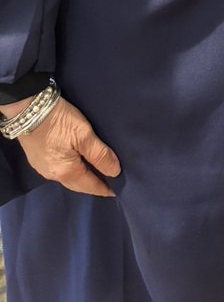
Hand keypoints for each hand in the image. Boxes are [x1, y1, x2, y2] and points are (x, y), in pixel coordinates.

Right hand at [5, 95, 120, 195]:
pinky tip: (78, 165)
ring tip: (96, 174)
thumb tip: (115, 172)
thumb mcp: (84, 134)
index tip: (117, 191)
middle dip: (93, 186)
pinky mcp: (38, 160)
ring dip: (82, 179)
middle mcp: (54, 175)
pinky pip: (59, 172)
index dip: (104, 188)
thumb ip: (99, 154)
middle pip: (78, 185)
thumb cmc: (59, 121)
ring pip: (68, 179)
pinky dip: (72, 172)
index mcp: (67, 172)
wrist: (29, 110)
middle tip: (109, 183)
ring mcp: (44, 168)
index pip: (90, 186)